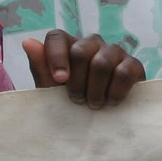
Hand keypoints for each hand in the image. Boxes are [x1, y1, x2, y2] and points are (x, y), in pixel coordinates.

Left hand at [23, 30, 144, 107]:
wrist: (102, 124)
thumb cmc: (72, 103)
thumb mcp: (51, 90)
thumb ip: (40, 67)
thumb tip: (27, 41)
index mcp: (68, 46)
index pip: (56, 37)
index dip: (56, 57)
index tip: (59, 81)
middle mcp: (92, 44)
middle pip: (80, 51)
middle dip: (77, 81)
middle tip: (77, 100)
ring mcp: (115, 52)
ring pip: (102, 62)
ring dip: (95, 90)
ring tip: (94, 104)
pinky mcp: (134, 65)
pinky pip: (124, 72)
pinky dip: (115, 91)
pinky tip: (111, 102)